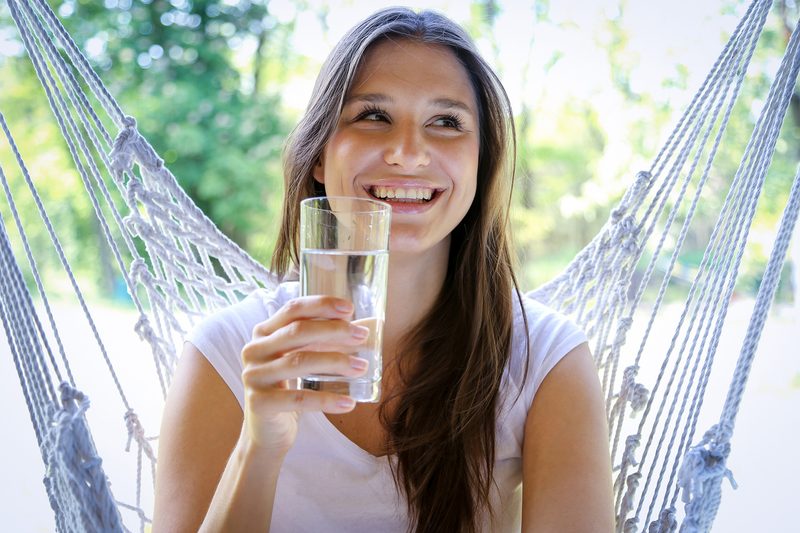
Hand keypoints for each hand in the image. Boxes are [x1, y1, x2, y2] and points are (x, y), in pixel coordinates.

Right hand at [239, 295, 368, 455]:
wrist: (266, 433)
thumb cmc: (289, 389)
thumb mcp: (300, 360)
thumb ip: (321, 342)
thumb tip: (363, 329)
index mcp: (264, 333)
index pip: (292, 309)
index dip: (320, 305)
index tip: (349, 308)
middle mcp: (254, 350)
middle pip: (297, 331)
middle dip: (333, 330)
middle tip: (362, 336)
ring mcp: (254, 376)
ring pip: (299, 362)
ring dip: (335, 361)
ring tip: (361, 367)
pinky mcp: (259, 403)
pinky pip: (298, 398)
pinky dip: (326, 400)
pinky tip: (349, 402)